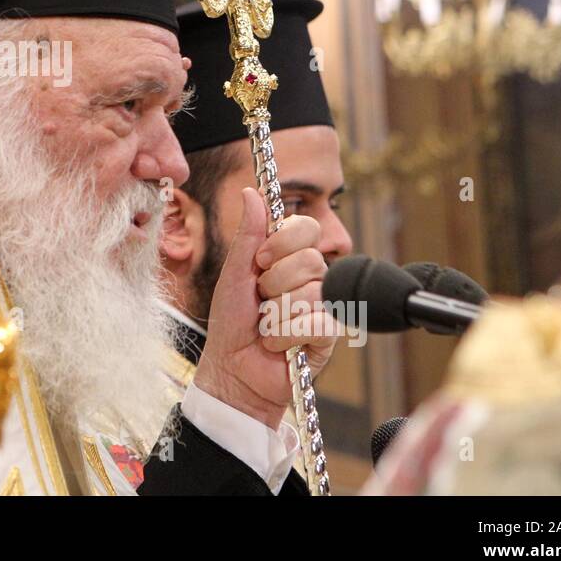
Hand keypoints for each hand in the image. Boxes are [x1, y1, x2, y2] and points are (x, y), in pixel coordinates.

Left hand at [193, 188, 338, 429]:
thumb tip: (252, 191)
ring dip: (276, 313)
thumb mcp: (235, 274)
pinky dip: (286, 335)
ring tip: (266, 325)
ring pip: (311, 292)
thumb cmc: (232, 322)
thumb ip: (248, 235)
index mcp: (290, 259)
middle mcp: (312, 279)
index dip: (284, 241)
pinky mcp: (328, 337)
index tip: (261, 260)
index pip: (308, 228)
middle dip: (274, 283)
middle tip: (260, 300)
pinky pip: (316, 323)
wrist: (232, 370)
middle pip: (310, 260)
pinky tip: (278, 344)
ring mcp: (323, 307)